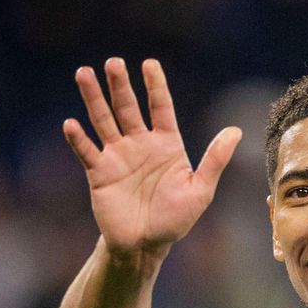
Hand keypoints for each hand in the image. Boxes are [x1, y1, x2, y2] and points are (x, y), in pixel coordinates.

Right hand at [63, 58, 241, 259]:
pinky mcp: (99, 173)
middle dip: (120, 85)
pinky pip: (87, 151)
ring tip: (83, 73)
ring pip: (103, 120)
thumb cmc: (174, 218)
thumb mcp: (200, 190)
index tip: (149, 64)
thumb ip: (215, 160)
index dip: (155, 85)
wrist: (145, 245)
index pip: (160, 107)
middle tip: (113, 62)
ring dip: (93, 99)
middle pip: (128, 107)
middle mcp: (140, 144)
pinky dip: (78, 138)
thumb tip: (236, 131)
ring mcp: (117, 156)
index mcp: (166, 144)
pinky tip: (71, 123)